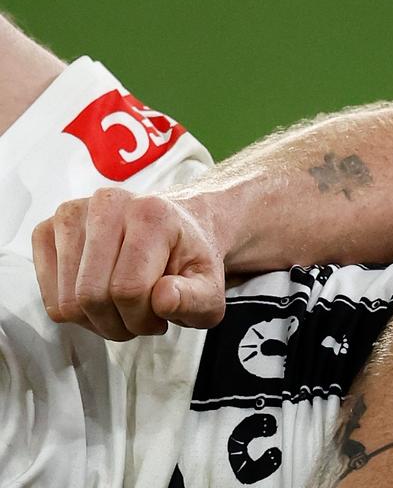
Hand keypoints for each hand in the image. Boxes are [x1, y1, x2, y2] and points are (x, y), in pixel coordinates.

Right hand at [31, 187, 226, 340]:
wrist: (174, 229)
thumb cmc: (188, 259)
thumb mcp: (210, 286)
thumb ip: (195, 299)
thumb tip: (163, 298)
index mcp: (151, 214)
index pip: (128, 289)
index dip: (142, 319)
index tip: (159, 319)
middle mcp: (107, 204)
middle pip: (91, 296)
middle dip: (118, 323)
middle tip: (140, 318)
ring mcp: (72, 213)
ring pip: (66, 301)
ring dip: (96, 320)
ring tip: (123, 306)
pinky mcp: (47, 229)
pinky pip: (48, 294)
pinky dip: (74, 309)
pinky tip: (100, 295)